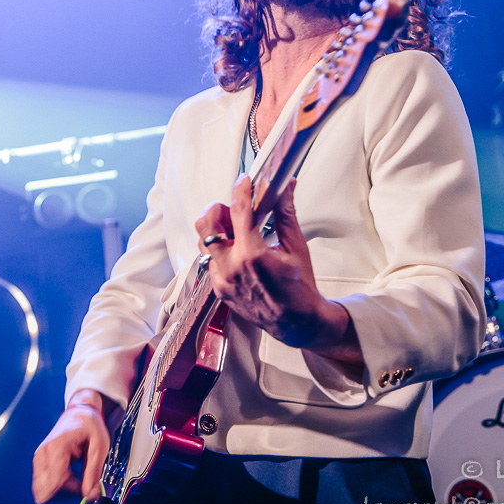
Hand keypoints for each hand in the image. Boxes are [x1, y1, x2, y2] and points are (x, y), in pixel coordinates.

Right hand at [31, 389, 111, 503]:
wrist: (79, 413)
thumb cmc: (89, 426)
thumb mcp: (100, 445)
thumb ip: (94, 471)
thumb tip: (89, 495)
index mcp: (56, 447)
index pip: (56, 482)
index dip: (73, 491)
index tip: (87, 487)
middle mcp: (43, 453)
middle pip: (47, 489)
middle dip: (67, 493)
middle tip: (82, 483)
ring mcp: (39, 458)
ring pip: (43, 490)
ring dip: (61, 491)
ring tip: (76, 478)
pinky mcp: (39, 462)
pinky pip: (43, 484)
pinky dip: (57, 486)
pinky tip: (69, 476)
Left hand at [196, 174, 362, 366]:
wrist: (296, 322)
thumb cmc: (299, 287)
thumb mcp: (296, 247)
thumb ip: (286, 214)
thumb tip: (286, 189)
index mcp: (252, 255)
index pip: (238, 211)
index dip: (240, 190)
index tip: (244, 181)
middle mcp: (232, 268)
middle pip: (205, 225)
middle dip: (216, 209)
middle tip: (232, 209)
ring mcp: (222, 280)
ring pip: (204, 243)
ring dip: (216, 231)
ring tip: (236, 230)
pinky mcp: (219, 289)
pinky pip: (210, 261)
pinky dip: (220, 250)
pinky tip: (237, 249)